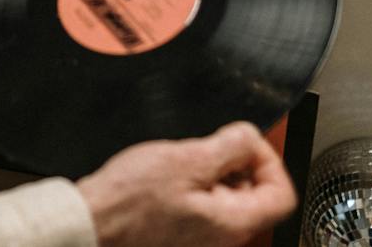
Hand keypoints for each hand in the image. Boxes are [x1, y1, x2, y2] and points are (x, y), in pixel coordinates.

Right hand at [78, 122, 295, 246]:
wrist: (90, 225)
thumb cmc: (128, 203)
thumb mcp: (185, 160)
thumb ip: (228, 146)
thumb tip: (250, 136)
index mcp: (232, 224)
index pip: (281, 194)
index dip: (268, 160)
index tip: (245, 143)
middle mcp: (222, 238)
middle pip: (255, 195)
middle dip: (237, 163)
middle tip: (208, 148)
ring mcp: (201, 239)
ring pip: (227, 199)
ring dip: (212, 173)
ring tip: (183, 162)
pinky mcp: (181, 235)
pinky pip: (203, 207)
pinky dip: (194, 186)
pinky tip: (170, 176)